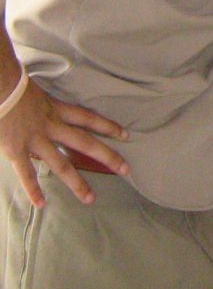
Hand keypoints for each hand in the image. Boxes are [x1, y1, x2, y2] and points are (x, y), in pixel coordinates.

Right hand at [0, 80, 128, 206]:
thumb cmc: (11, 84)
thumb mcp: (34, 91)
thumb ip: (41, 102)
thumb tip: (42, 106)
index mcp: (56, 109)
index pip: (89, 118)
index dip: (108, 126)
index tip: (125, 134)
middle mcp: (51, 125)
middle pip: (85, 143)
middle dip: (107, 157)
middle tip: (126, 170)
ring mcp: (35, 139)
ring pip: (62, 164)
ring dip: (77, 183)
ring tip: (90, 199)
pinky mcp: (16, 149)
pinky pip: (27, 173)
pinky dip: (33, 189)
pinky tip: (41, 204)